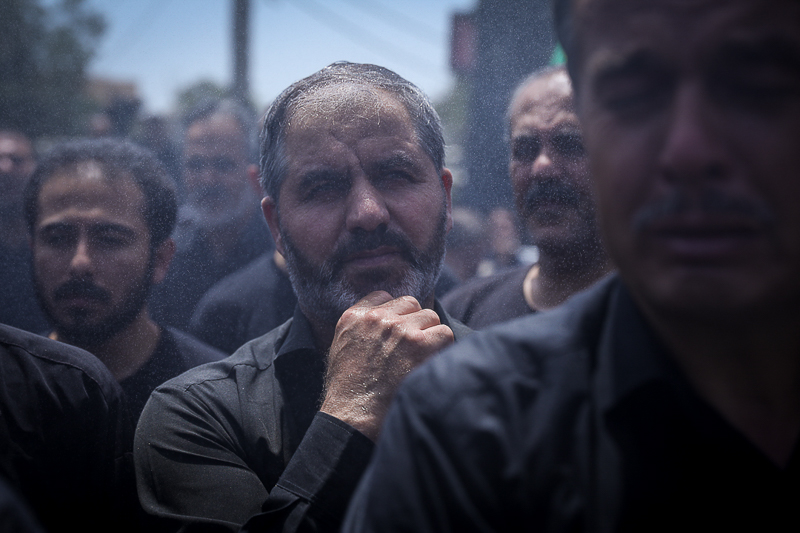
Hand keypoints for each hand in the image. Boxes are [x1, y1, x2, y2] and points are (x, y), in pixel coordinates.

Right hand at [319, 291, 453, 440]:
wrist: (354, 419)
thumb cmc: (348, 393)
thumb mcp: (341, 350)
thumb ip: (362, 329)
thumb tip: (388, 322)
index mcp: (354, 317)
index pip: (386, 297)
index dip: (396, 315)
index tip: (397, 335)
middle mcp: (377, 318)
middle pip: (413, 305)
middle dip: (415, 324)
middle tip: (411, 351)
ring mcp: (400, 329)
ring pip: (431, 318)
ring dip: (430, 337)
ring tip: (419, 361)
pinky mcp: (420, 344)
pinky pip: (445, 334)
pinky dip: (442, 350)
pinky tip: (430, 366)